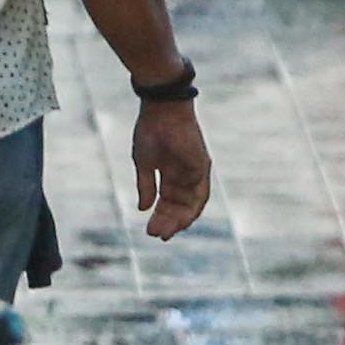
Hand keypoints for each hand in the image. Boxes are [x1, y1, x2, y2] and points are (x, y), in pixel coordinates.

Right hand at [130, 97, 211, 241]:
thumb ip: (146, 186)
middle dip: (167, 222)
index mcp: (171, 173)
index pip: (168, 201)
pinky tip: (179, 220)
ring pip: (190, 204)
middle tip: (155, 235)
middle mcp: (185, 175)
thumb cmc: (151, 131)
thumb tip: (142, 208)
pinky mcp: (202, 166)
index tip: (150, 231)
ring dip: (178, 220)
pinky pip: (200, 194)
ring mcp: (195, 171)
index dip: (160, 216)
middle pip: (179, 206)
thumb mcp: (144, 163)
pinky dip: (191, 209)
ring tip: (165, 233)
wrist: (161, 110)